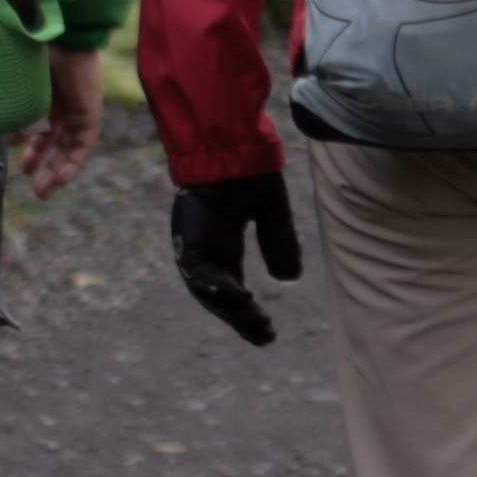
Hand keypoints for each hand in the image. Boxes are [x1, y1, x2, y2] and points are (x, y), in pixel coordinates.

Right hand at [14, 45, 100, 200]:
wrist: (59, 35)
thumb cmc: (30, 52)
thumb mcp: (15, 85)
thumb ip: (9, 106)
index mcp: (44, 95)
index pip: (39, 127)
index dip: (29, 145)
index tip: (14, 158)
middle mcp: (62, 103)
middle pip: (55, 140)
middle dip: (42, 164)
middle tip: (31, 185)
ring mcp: (78, 108)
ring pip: (70, 146)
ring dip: (57, 169)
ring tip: (43, 190)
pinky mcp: (90, 112)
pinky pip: (84, 142)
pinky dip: (72, 161)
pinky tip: (60, 178)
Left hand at [172, 174, 301, 346]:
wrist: (228, 140)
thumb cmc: (248, 168)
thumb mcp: (271, 211)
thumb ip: (278, 242)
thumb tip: (289, 279)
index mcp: (220, 241)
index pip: (229, 284)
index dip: (245, 308)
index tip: (266, 330)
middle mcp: (202, 247)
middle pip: (217, 293)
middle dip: (239, 316)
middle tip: (264, 336)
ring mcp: (191, 242)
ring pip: (206, 288)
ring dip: (231, 308)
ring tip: (256, 326)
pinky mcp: (187, 236)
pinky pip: (199, 270)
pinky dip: (219, 287)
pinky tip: (242, 298)